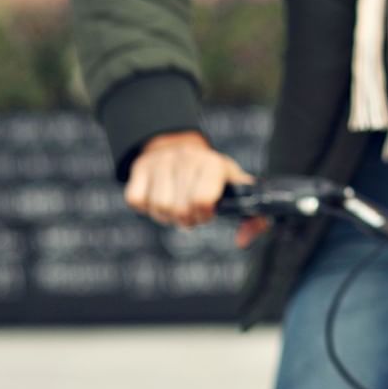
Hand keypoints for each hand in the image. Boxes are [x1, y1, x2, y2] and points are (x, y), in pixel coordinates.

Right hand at [123, 131, 251, 228]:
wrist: (180, 146)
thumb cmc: (212, 176)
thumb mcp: (236, 188)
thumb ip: (251, 217)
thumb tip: (242, 242)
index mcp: (212, 164)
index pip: (202, 201)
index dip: (203, 215)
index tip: (207, 213)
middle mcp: (186, 159)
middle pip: (178, 209)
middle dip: (186, 219)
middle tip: (191, 213)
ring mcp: (160, 161)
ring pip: (157, 207)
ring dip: (166, 216)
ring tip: (176, 207)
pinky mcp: (139, 167)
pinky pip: (136, 200)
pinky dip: (146, 207)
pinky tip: (158, 198)